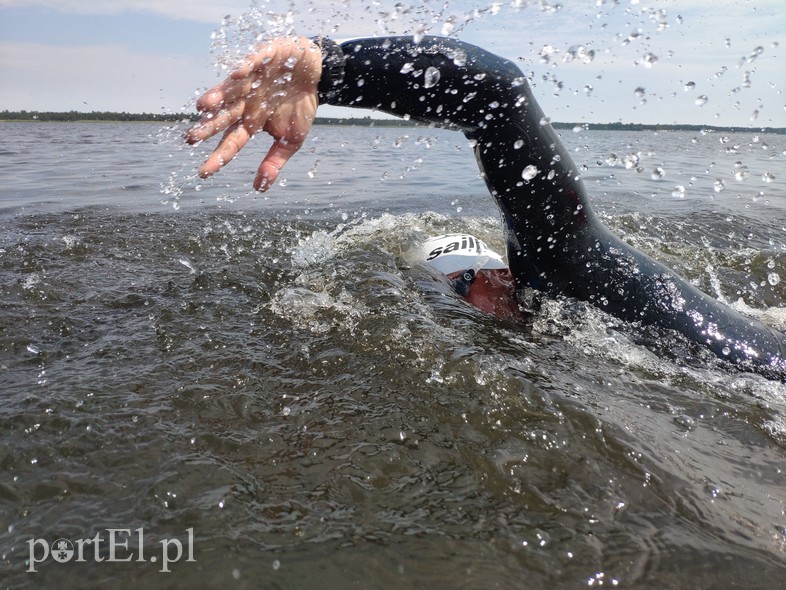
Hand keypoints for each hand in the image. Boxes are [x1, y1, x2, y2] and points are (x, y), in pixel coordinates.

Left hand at [185, 36, 321, 190]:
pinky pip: (253, 62)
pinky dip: (245, 67)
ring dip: (217, 97)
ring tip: (203, 106)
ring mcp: (252, 80)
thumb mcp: (291, 141)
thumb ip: (274, 162)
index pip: (231, 142)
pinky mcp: (264, 58)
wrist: (316, 75)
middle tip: (191, 138)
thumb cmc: (301, 107)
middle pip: (223, 117)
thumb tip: (259, 188)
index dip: (218, 157)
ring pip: (230, 90)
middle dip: (208, 127)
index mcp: (250, 121)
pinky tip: (237, 75)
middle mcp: (245, 102)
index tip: (204, 174)